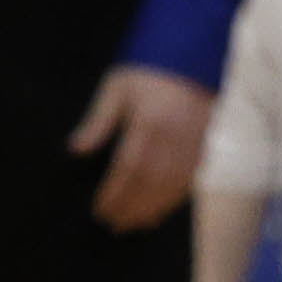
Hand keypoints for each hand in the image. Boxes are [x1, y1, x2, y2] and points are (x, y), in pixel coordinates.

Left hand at [69, 65, 211, 232]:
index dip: (114, 193)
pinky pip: (189, 182)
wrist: (192, 55)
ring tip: (133, 226)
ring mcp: (193, 144)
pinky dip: (172, 201)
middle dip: (130, 207)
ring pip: (171, 187)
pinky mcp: (205, 147)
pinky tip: (158, 213)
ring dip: (151, 210)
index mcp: (148, 121)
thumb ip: (98, 121)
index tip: (99, 210)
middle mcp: (173, 136)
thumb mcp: (117, 88)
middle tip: (113, 226)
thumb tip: (76, 150)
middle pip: (150, 183)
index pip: (128, 167)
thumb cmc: (147, 71)